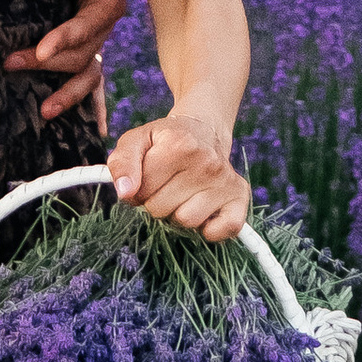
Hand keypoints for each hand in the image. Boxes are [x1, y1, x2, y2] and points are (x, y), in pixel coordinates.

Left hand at [6, 0, 126, 124]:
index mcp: (108, 4)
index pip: (84, 27)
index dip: (63, 39)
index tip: (38, 51)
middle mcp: (105, 28)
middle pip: (80, 56)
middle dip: (47, 64)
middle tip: (11, 62)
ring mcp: (98, 42)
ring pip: (88, 75)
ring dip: (67, 94)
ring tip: (45, 110)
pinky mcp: (90, 49)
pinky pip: (88, 78)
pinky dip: (82, 99)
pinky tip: (76, 120)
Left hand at [107, 106, 248, 238]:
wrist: (204, 130)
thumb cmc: (166, 139)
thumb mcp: (138, 140)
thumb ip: (122, 163)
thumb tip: (124, 192)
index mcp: (179, 144)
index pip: (141, 191)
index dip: (138, 189)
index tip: (146, 178)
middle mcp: (206, 161)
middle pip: (160, 209)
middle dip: (155, 201)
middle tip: (165, 184)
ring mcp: (225, 180)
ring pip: (185, 221)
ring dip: (178, 213)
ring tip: (183, 193)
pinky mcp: (239, 197)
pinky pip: (220, 231)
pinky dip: (209, 228)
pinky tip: (204, 208)